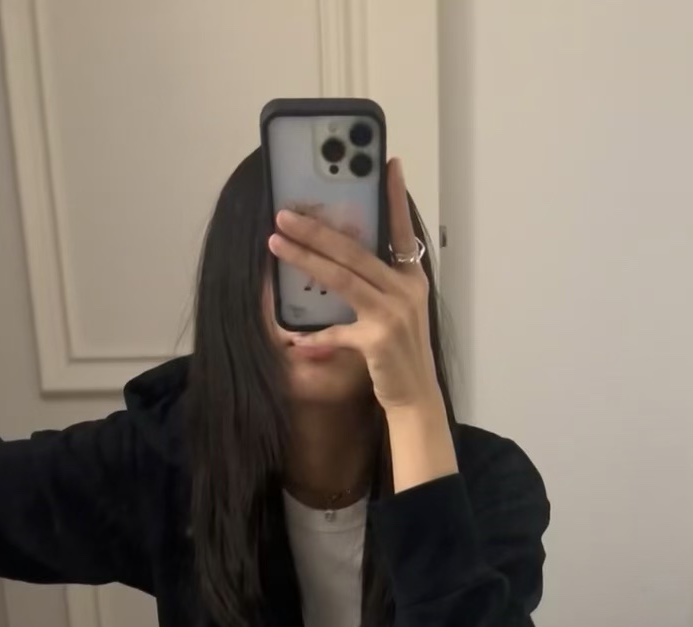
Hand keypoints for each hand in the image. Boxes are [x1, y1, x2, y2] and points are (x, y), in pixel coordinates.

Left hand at [269, 158, 441, 413]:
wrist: (416, 397)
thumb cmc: (399, 354)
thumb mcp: (394, 312)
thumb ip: (374, 287)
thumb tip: (333, 263)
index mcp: (410, 278)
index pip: (401, 230)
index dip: (394, 197)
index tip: (388, 162)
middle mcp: (405, 290)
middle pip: (354, 250)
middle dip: (316, 228)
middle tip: (285, 213)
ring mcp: (393, 313)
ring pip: (342, 278)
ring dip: (305, 258)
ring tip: (276, 242)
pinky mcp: (378, 340)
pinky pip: (337, 331)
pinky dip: (314, 334)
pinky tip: (293, 335)